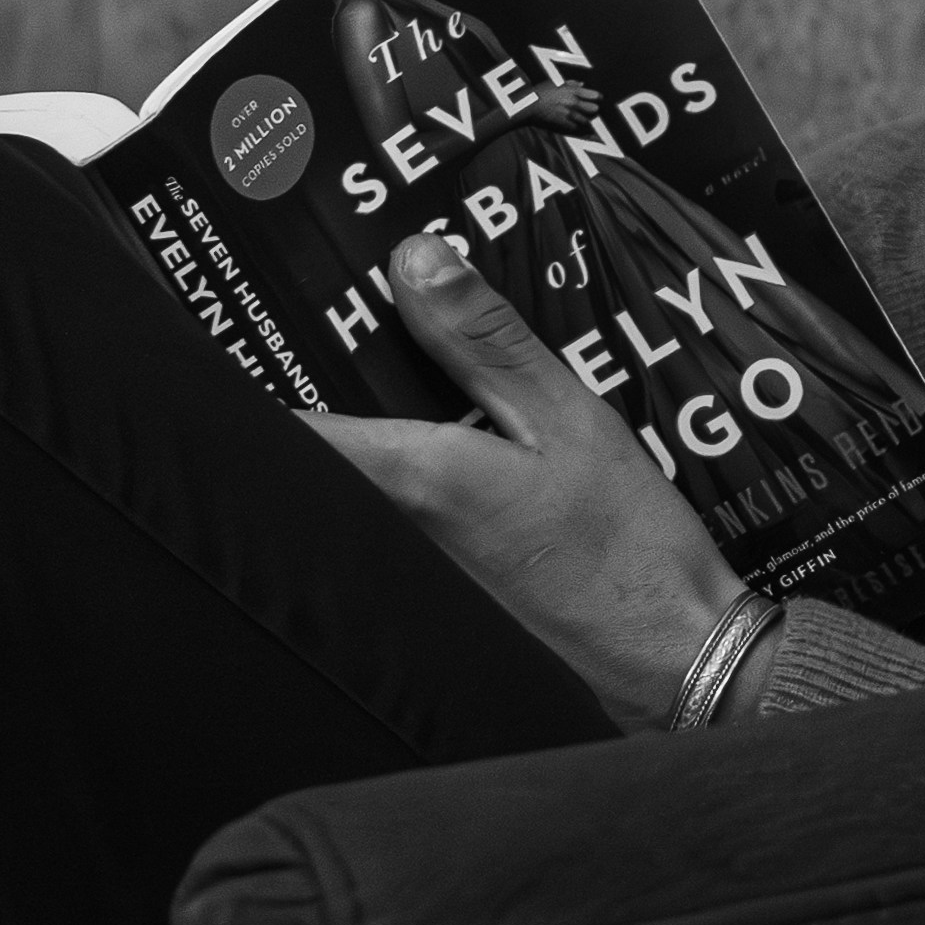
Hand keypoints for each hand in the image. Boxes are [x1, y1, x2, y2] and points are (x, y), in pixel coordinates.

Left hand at [306, 231, 747, 731]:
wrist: (669, 663)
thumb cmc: (625, 547)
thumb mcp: (568, 417)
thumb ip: (485, 340)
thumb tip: (415, 260)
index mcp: (410, 479)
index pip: (286, 426)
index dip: (255, 376)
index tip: (261, 332)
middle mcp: (381, 540)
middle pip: (308, 463)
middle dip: (317, 402)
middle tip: (348, 346)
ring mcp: (397, 586)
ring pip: (342, 503)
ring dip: (357, 455)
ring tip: (407, 406)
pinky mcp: (426, 614)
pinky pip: (380, 540)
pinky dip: (395, 502)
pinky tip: (453, 483)